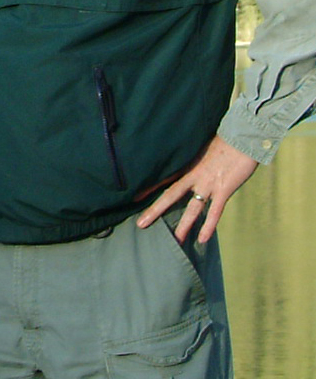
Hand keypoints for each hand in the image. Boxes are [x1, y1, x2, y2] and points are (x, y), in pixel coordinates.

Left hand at [136, 135, 256, 243]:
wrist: (243, 138)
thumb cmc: (226, 141)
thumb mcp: (204, 148)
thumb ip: (196, 160)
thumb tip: (193, 165)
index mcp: (189, 166)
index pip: (165, 179)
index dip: (150, 189)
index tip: (135, 198)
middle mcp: (194, 176)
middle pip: (170, 195)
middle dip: (155, 210)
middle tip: (141, 224)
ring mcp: (208, 184)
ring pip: (192, 208)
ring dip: (183, 225)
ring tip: (175, 241)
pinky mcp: (224, 189)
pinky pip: (215, 211)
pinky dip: (208, 226)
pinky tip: (202, 239)